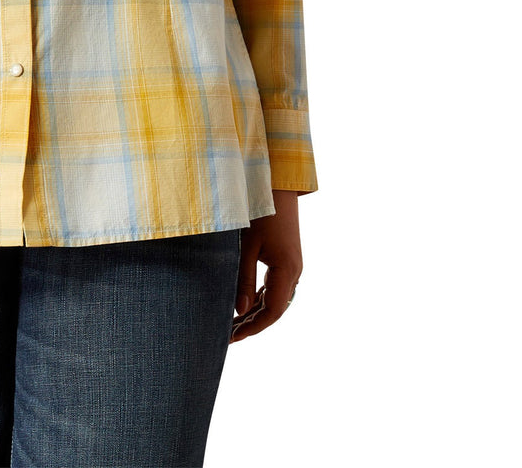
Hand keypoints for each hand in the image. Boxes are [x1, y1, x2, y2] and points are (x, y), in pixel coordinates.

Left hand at [230, 189, 302, 342]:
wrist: (276, 184)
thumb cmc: (259, 211)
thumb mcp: (247, 245)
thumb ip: (242, 278)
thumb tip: (239, 311)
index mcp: (286, 270)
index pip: (271, 311)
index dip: (252, 328)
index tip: (232, 337)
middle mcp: (293, 271)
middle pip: (274, 308)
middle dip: (252, 324)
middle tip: (227, 335)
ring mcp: (291, 265)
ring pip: (274, 298)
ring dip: (255, 312)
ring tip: (232, 323)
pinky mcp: (286, 258)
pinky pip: (274, 286)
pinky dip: (259, 297)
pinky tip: (243, 302)